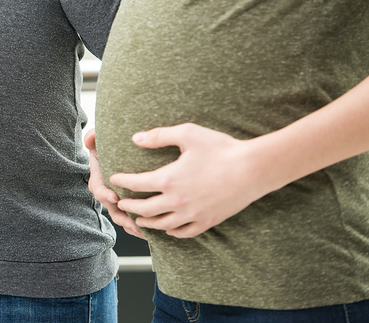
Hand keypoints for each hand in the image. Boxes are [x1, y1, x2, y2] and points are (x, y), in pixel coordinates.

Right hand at [84, 129, 143, 238]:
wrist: (124, 156)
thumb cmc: (111, 149)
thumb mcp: (100, 141)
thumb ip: (93, 138)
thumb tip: (89, 139)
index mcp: (100, 181)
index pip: (99, 190)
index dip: (105, 195)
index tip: (114, 196)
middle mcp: (110, 195)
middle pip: (113, 211)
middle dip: (123, 218)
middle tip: (133, 223)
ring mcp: (121, 204)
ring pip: (126, 220)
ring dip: (134, 227)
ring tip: (146, 231)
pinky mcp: (133, 208)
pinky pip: (137, 222)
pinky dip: (145, 228)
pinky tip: (156, 232)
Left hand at [110, 123, 270, 237]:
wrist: (253, 168)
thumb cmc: (221, 148)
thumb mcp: (188, 134)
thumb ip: (159, 136)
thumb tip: (135, 138)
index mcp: (169, 179)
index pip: (136, 184)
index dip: (122, 181)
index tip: (115, 179)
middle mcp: (177, 201)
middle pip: (144, 209)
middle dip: (130, 206)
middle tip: (121, 203)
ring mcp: (193, 214)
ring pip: (162, 224)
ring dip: (147, 222)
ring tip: (139, 219)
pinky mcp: (208, 221)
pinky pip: (184, 232)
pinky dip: (172, 232)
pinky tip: (168, 229)